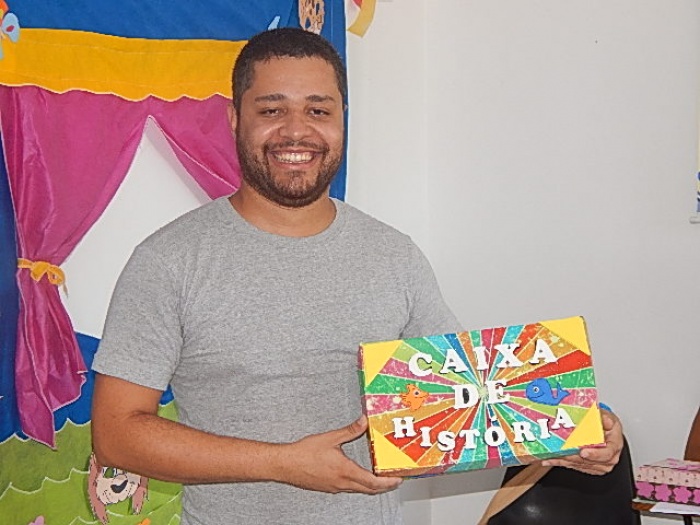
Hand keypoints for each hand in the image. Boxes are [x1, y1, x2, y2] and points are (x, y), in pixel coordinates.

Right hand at [276, 415, 402, 493]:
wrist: (285, 465)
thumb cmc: (304, 453)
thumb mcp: (330, 438)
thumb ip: (350, 430)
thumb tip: (364, 421)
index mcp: (345, 471)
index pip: (372, 482)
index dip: (387, 482)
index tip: (398, 479)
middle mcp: (342, 483)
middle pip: (368, 490)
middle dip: (383, 486)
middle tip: (394, 481)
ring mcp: (334, 487)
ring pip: (358, 490)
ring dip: (371, 486)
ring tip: (379, 479)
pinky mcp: (327, 487)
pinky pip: (348, 489)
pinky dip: (358, 485)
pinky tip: (357, 477)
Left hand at [541, 409, 622, 474]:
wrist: (605, 429)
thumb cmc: (606, 423)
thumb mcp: (606, 416)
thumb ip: (602, 416)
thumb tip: (598, 414)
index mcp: (614, 444)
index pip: (607, 453)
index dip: (594, 454)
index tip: (583, 452)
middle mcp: (609, 457)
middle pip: (590, 461)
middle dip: (573, 457)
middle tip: (560, 453)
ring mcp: (599, 464)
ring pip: (580, 464)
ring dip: (564, 461)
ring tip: (550, 456)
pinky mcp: (589, 466)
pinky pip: (574, 466)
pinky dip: (561, 462)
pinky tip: (550, 460)